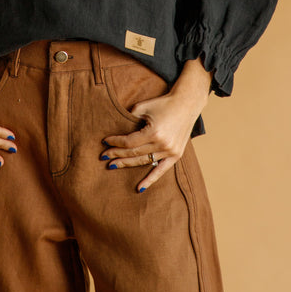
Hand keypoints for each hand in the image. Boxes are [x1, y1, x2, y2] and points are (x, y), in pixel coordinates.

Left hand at [101, 58, 210, 191]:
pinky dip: (150, 180)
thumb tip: (117, 130)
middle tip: (104, 156)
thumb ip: (130, 118)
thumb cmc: (163, 103)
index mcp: (154, 132)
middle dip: (117, 154)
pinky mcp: (176, 155)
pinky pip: (161, 171)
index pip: (129, 142)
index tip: (105, 141)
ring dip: (127, 164)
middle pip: (134, 153)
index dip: (115, 142)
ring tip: (113, 165)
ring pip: (144, 162)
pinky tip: (139, 188)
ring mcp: (170, 151)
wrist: (187, 104)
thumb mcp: (144, 107)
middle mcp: (162, 144)